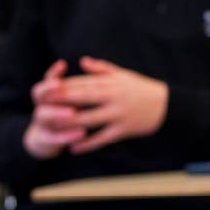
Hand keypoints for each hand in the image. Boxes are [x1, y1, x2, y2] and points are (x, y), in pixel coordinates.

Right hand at [23, 59, 85, 159]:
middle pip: (40, 97)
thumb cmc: (60, 111)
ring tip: (73, 113)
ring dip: (57, 114)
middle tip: (64, 87)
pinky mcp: (47, 140)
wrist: (46, 139)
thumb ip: (67, 81)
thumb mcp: (62, 97)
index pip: (44, 80)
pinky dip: (68, 136)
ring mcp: (42, 124)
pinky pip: (55, 138)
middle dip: (52, 92)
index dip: (51, 74)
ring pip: (43, 116)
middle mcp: (40, 108)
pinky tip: (82, 133)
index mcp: (44, 97)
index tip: (63, 65)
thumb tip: (71, 61)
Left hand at [36, 56, 168, 154]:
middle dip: (61, 103)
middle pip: (83, 99)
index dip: (62, 87)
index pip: (82, 83)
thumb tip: (81, 62)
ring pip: (90, 120)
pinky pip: (103, 138)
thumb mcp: (122, 74)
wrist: (167, 105)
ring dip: (70, 125)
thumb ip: (101, 69)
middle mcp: (113, 97)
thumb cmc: (141, 88)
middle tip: (42, 106)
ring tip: (52, 129)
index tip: (45, 89)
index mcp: (110, 83)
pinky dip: (87, 144)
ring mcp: (118, 114)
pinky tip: (73, 148)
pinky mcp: (123, 130)